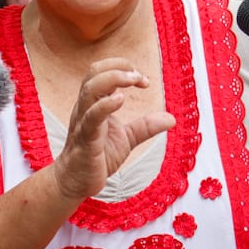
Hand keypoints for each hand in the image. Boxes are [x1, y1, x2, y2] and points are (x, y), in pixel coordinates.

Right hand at [52, 58, 174, 199]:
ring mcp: (83, 121)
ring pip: (90, 88)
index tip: (144, 81)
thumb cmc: (97, 157)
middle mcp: (86, 106)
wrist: (76, 182)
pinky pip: (92, 117)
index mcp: (94, 103)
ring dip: (113, 78)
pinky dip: (106, 105)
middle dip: (118, 67)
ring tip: (133, 80)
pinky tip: (120, 99)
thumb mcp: (127, 138)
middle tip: (139, 77)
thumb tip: (172, 119)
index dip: (124, 69)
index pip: (104, 72)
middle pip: (94, 72)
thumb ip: (146, 126)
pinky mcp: (85, 138)